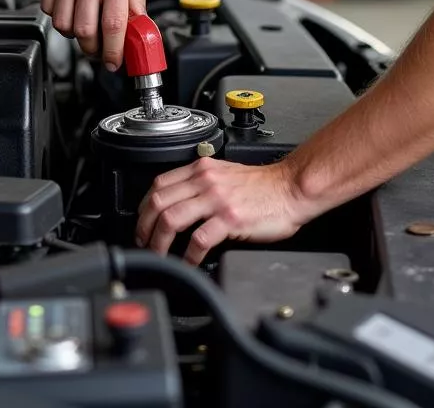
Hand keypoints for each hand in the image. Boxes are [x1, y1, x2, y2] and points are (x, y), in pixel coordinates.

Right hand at [41, 0, 148, 68]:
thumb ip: (137, 2)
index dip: (114, 50)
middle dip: (94, 49)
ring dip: (76, 36)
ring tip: (88, 29)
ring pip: (64, 26)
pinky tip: (73, 12)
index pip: (113, 25)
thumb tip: (138, 30)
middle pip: (85, 31)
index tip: (116, 62)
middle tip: (101, 49)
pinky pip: (49, 11)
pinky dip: (60, 19)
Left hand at [135, 157, 311, 264]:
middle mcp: (205, 181)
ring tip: (160, 256)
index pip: (158, 184)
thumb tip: (179, 203)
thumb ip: (201, 183)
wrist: (291, 188)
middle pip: (158, 202)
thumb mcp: (225, 174)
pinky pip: (198, 239)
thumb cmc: (263, 186)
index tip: (142, 224)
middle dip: (143, 227)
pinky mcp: (230, 219)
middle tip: (144, 244)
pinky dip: (188, 256)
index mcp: (202, 169)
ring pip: (171, 219)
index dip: (143, 208)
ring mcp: (217, 200)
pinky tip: (189, 263)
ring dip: (159, 243)